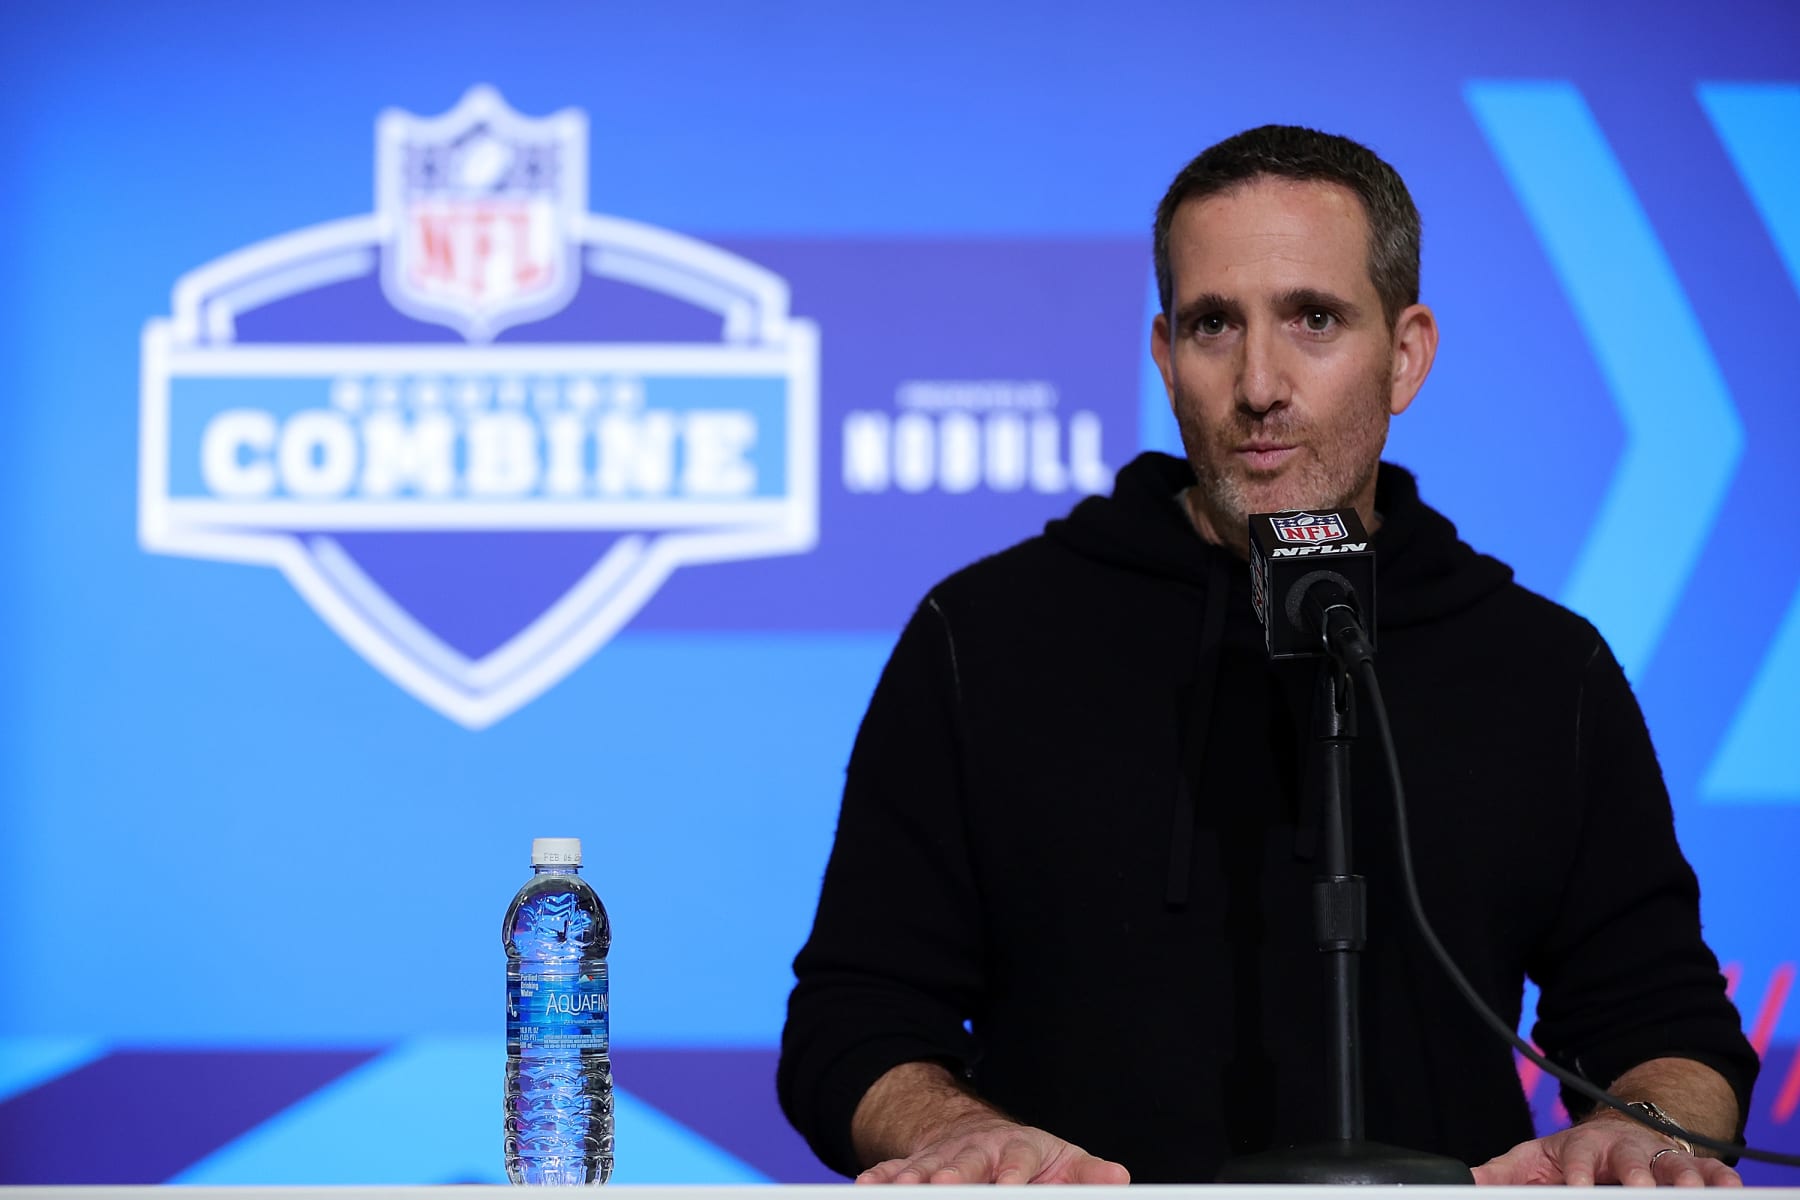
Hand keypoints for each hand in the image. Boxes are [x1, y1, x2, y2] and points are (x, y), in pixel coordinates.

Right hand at [855, 1116, 1130, 1184]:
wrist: (984, 1137)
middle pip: (965, 1163)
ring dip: (912, 1180)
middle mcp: (977, 1151)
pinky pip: (894, 1170)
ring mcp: (943, 1157)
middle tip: (944, 1189)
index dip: (1013, 1178)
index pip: (1017, 1163)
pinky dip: (880, 1179)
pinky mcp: (916, 1166)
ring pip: (925, 1168)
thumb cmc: (1032, 1161)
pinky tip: (866, 1187)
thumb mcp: (1064, 1163)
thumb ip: (1085, 1174)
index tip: (1010, 1190)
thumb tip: (1118, 1178)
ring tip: (903, 1192)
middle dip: (953, 1177)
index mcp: (1017, 1150)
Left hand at [1473, 1114, 1741, 1186]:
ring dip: (1682, 1180)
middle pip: (1632, 1161)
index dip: (1578, 1174)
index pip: (1578, 1158)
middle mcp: (1625, 1150)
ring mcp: (1660, 1156)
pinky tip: (1729, 1191)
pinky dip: (1723, 1180)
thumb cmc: (1573, 1155)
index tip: (1577, 1188)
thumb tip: (1466, 1181)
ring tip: (1684, 1194)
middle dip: (1636, 1177)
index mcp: (1583, 1146)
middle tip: (1639, 1192)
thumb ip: (1504, 1174)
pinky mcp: (1692, 1166)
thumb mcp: (1535, 1159)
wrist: (1618, 1131)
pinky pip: (1714, 1171)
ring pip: (1676, 1166)